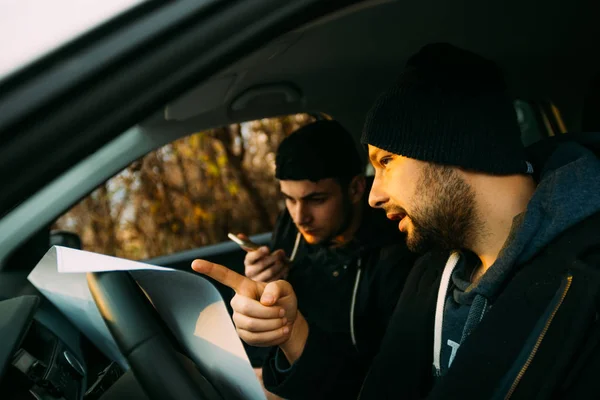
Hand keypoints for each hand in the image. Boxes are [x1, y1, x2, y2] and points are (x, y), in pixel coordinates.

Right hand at [191, 259, 307, 362]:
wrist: (289, 322)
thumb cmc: (284, 300)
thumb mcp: (286, 288)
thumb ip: (277, 288)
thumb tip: (266, 300)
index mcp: (244, 286)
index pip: (225, 276)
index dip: (210, 269)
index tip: (195, 263)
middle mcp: (237, 301)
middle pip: (246, 308)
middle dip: (269, 313)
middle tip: (283, 312)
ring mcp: (238, 319)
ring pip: (252, 325)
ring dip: (274, 324)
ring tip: (284, 321)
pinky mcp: (243, 334)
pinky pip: (256, 338)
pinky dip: (274, 335)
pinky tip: (282, 330)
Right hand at [240, 235, 288, 282]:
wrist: (267, 272)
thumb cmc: (262, 259)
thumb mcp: (256, 251)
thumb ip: (249, 244)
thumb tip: (239, 235)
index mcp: (248, 262)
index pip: (250, 257)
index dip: (259, 253)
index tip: (267, 248)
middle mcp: (250, 272)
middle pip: (262, 265)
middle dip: (273, 257)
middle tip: (281, 251)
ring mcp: (258, 281)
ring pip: (270, 272)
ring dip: (279, 264)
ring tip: (285, 259)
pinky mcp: (267, 286)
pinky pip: (276, 278)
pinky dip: (283, 271)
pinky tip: (286, 266)